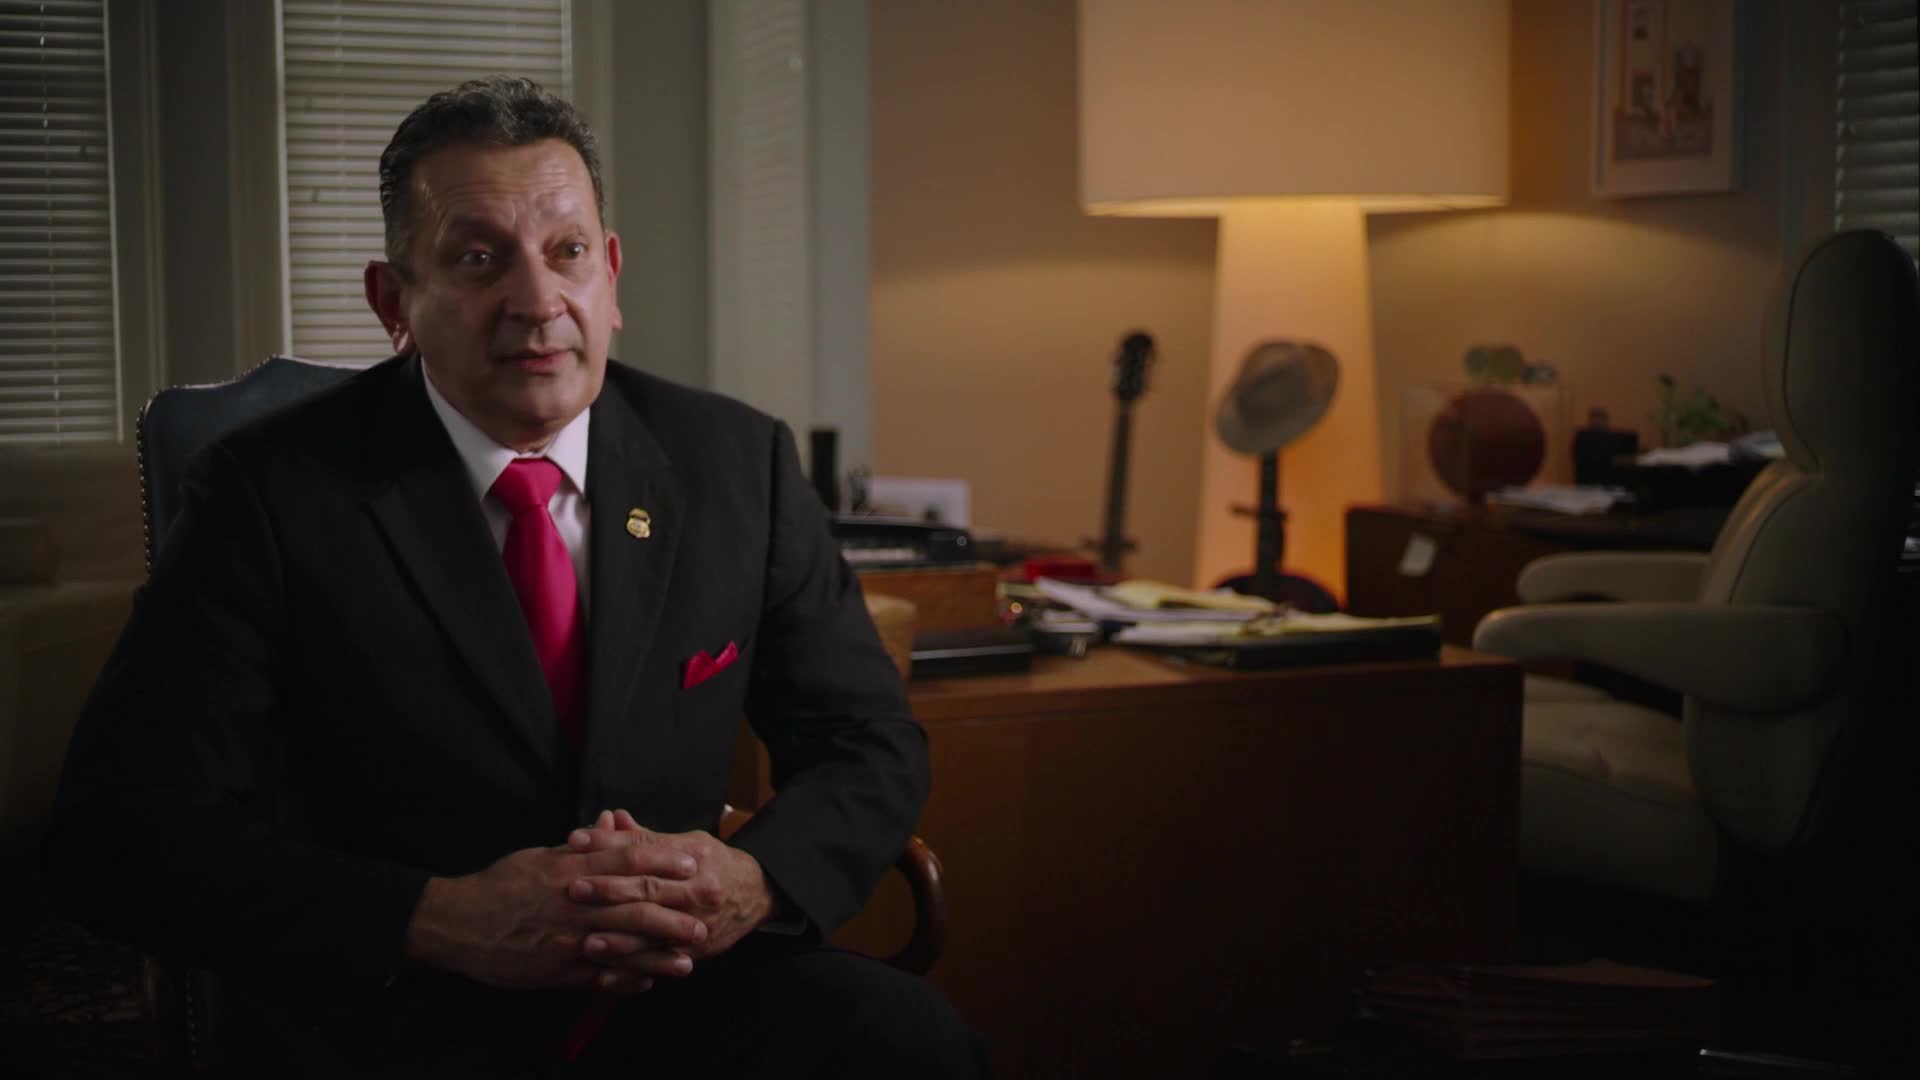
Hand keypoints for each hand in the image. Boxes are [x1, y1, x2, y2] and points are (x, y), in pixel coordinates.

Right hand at [402, 833, 707, 992]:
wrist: (459, 923)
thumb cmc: (501, 883)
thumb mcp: (540, 857)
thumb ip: (580, 848)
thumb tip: (611, 825)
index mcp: (570, 870)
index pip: (626, 860)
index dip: (662, 862)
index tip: (691, 863)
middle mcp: (574, 903)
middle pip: (634, 905)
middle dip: (675, 910)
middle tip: (708, 913)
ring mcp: (567, 939)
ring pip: (623, 946)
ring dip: (659, 953)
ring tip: (690, 957)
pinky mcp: (557, 969)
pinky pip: (599, 976)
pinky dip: (625, 979)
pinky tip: (649, 981)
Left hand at [565, 809, 776, 965]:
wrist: (757, 894)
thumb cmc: (714, 864)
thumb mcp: (687, 841)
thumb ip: (646, 837)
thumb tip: (611, 818)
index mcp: (692, 856)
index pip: (645, 847)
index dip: (609, 844)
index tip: (576, 841)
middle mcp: (697, 889)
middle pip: (649, 888)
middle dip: (609, 890)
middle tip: (575, 889)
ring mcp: (698, 922)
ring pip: (654, 932)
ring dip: (619, 939)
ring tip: (587, 940)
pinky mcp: (696, 950)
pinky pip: (660, 964)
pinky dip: (633, 971)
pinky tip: (605, 975)